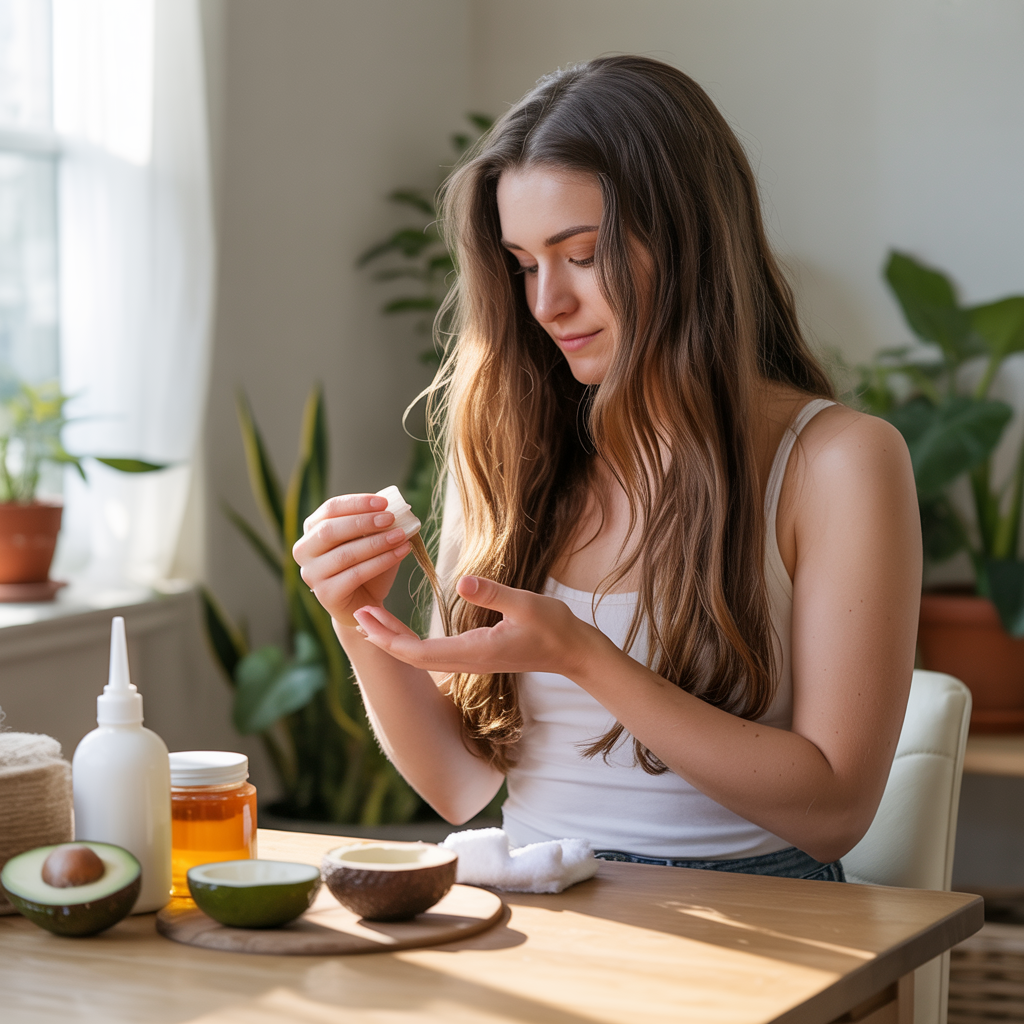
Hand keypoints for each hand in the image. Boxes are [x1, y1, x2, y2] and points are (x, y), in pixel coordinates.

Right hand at [292, 493, 411, 625]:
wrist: (364, 603)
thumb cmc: (367, 566)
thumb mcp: (371, 539)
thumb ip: (377, 522)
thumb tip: (399, 506)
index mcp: (312, 529)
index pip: (330, 509)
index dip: (357, 503)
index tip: (384, 503)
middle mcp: (304, 551)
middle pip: (330, 530)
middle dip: (363, 522)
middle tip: (391, 519)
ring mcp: (312, 574)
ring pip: (344, 554)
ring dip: (376, 542)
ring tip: (401, 536)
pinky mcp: (326, 594)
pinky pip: (355, 575)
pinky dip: (381, 562)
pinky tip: (400, 553)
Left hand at [352, 575, 606, 678]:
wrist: (572, 652)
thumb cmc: (554, 627)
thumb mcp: (527, 604)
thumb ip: (494, 593)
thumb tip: (462, 580)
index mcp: (474, 651)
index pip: (419, 652)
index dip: (389, 636)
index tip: (367, 617)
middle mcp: (466, 660)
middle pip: (413, 655)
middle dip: (383, 636)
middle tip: (357, 613)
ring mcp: (470, 660)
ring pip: (421, 655)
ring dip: (394, 637)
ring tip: (372, 616)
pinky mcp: (475, 654)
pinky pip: (433, 651)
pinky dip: (411, 639)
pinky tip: (403, 626)